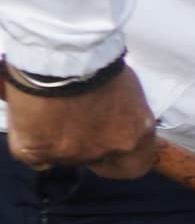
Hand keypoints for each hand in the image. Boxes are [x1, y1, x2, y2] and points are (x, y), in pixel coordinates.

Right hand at [4, 61, 158, 175]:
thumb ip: (124, 116)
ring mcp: (71, 154)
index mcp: (136, 135)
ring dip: (58, 140)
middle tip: (75, 126)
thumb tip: (113, 121)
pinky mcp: (38, 151)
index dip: (119, 159)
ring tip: (52, 110)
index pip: (134, 166)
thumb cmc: (98, 62)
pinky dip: (29, 140)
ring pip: (62, 157)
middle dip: (88, 149)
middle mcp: (107, 150)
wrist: (62, 56)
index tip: (109, 147)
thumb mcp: (127, 91)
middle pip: (96, 161)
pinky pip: (31, 155)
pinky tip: (32, 119)